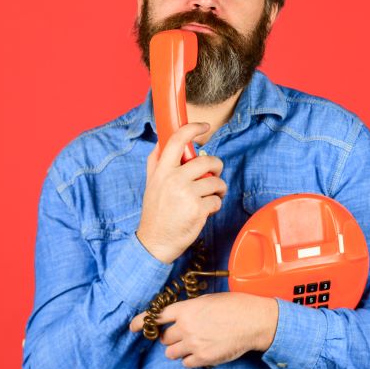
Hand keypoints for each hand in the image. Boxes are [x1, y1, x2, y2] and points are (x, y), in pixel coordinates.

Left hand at [129, 293, 278, 368]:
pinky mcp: (203, 357)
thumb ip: (191, 309)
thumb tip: (181, 316)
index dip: (142, 322)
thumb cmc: (235, 306)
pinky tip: (202, 352)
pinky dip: (191, 360)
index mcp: (186, 309)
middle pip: (164, 338)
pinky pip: (186, 363)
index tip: (133, 326)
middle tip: (184, 335)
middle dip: (171, 338)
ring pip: (172, 353)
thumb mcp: (209, 300)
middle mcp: (186, 326)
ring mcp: (193, 343)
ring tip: (194, 344)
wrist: (253, 321)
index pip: (157, 316)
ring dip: (179, 350)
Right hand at [136, 122, 226, 263]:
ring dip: (218, 189)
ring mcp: (186, 194)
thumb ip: (156, 162)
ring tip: (212, 195)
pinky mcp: (198, 209)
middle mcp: (174, 179)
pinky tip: (205, 210)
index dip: (193, 128)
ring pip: (215, 182)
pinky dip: (215, 205)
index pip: (177, 140)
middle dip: (216, 166)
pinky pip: (217, 200)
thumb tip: (161, 141)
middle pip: (206, 161)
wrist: (155, 242)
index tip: (204, 126)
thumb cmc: (155, 213)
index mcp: (162, 171)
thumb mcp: (151, 184)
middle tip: (215, 172)